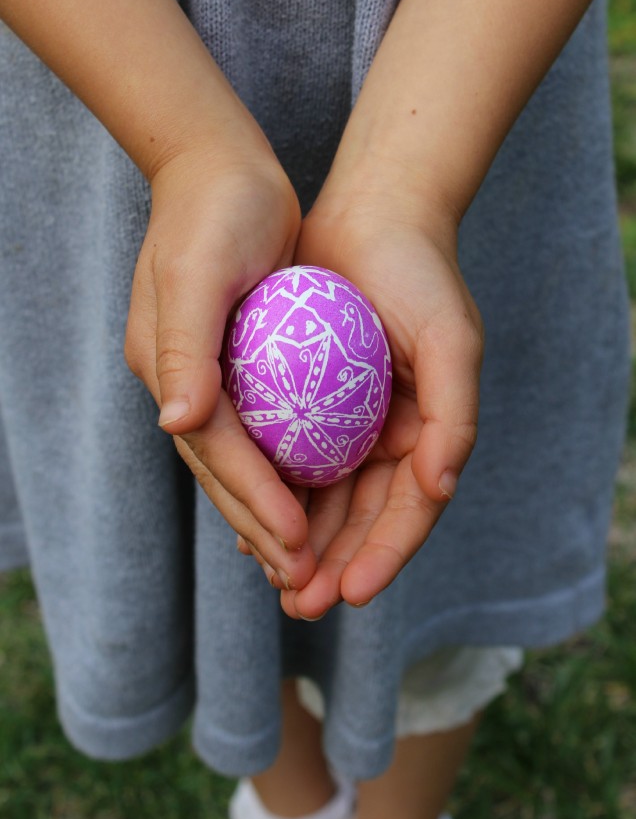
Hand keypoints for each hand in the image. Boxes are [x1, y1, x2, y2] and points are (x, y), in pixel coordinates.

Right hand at [124, 144, 316, 589]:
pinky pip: (266, 430)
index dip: (254, 500)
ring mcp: (214, 375)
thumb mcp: (195, 271)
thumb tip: (177, 424)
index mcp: (170, 370)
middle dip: (262, 526)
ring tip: (310, 560)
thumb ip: (184, 349)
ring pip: (247, 461)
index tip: (294, 544)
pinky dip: (286, 468)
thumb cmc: (214, 212)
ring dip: (275, 511)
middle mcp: (188, 383)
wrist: (224, 167)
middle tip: (304, 580)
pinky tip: (314, 496)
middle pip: (227, 471)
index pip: (218, 452)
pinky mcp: (244, 362)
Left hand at [276, 194, 482, 618]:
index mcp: (429, 432)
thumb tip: (439, 488)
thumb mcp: (451, 341)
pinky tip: (246, 517)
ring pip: (324, 497)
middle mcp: (391, 435)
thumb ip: (455, 417)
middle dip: (334, 565)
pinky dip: (273, 489)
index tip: (348, 593)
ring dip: (300, 541)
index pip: (409, 511)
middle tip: (300, 604)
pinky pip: (291, 455)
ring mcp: (350, 420)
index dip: (383, 556)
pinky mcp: (310, 399)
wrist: (373, 214)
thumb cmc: (420, 275)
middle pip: (363, 518)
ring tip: (271, 578)